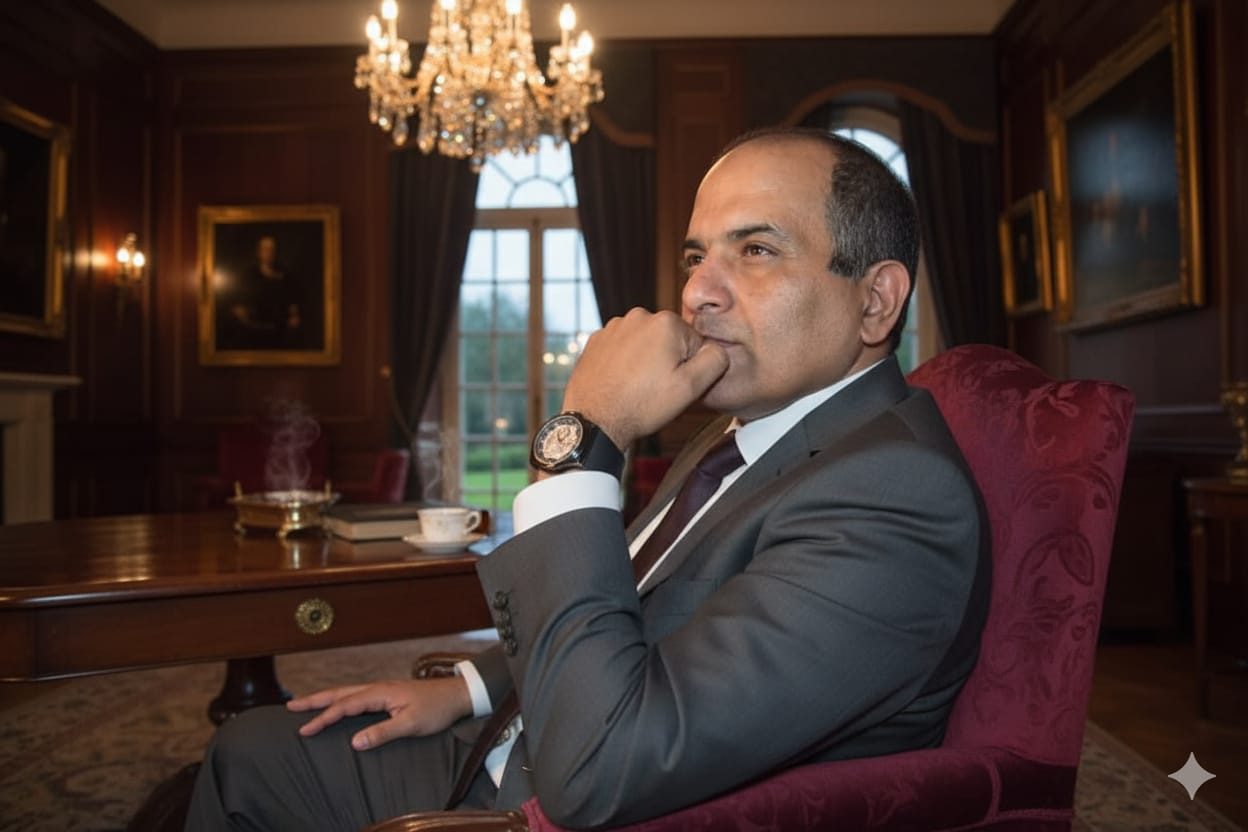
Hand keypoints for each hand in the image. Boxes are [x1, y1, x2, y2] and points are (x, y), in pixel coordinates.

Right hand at [288, 675, 472, 750]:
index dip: (323, 718)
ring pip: (347, 692)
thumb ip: (383, 732)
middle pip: (340, 693)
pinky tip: (338, 705)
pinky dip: (341, 699)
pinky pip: (357, 695)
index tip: (305, 730)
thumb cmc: (437, 710)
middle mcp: (378, 687)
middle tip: (291, 707)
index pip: (345, 706)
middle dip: (315, 700)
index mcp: (380, 693)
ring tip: (306, 704)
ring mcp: (382, 689)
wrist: (456, 695)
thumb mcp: (411, 724)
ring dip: (326, 698)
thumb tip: (354, 742)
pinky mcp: (388, 694)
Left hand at [563, 308, 728, 447]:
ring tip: (637, 387)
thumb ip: (715, 361)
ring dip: (645, 361)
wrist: (594, 421)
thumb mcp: (691, 388)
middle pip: (668, 340)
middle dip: (667, 361)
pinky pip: (621, 349)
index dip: (690, 367)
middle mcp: (638, 316)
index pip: (695, 342)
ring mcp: (614, 327)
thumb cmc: (641, 405)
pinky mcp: (596, 340)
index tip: (675, 385)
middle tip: (657, 388)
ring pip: (644, 344)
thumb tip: (719, 349)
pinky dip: (624, 363)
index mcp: (666, 322)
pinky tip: (621, 383)